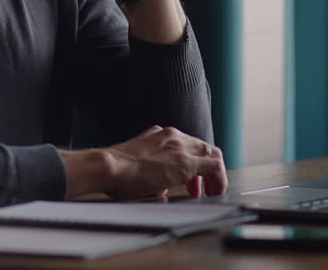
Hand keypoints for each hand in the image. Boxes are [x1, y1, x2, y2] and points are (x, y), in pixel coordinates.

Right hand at [61, 126, 227, 199]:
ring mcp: (179, 145)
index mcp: (159, 135)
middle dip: (205, 169)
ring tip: (212, 192)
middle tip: (201, 189)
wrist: (108, 166)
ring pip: (211, 153)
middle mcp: (172, 135)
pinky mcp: (185, 161)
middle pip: (202, 147)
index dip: (191, 164)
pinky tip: (215, 192)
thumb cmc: (115, 171)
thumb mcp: (137, 165)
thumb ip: (153, 171)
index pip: (186, 144)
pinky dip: (219, 178)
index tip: (189, 182)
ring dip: (213, 174)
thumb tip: (162, 189)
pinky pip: (214, 165)